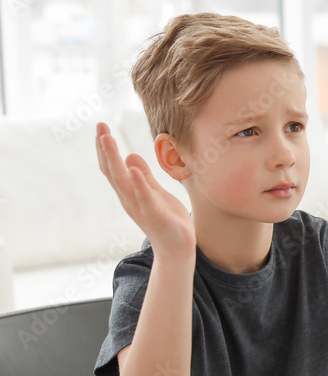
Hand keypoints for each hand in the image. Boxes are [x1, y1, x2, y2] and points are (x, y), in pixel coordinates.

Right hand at [96, 122, 195, 258]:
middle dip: (105, 149)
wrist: (178, 249)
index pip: (112, 168)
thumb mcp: (156, 192)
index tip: (101, 128)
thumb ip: (144, 176)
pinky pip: (144, 198)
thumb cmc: (167, 220)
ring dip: (114, 160)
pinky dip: (138, 184)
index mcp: (129, 193)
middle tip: (100, 126)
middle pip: (112, 171)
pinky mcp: (156, 216)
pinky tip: (132, 169)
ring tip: (108, 139)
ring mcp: (140, 208)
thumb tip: (130, 157)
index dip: (105, 149)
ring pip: (123, 182)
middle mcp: (129, 199)